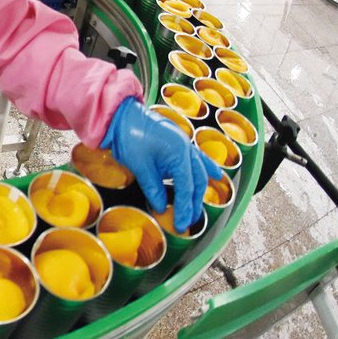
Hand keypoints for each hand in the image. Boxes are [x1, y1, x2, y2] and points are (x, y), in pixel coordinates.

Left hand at [102, 97, 223, 232]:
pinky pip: (198, 158)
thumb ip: (153, 187)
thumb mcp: (139, 165)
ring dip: (199, 191)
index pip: (186, 187)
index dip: (185, 208)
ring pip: (199, 172)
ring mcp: (185, 143)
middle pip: (197, 181)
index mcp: (179, 153)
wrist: (121, 114)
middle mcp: (187, 148)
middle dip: (193, 204)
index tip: (181, 224)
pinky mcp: (179, 142)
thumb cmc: (128, 134)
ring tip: (196, 209)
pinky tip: (216, 176)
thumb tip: (161, 207)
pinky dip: (206, 169)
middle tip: (187, 222)